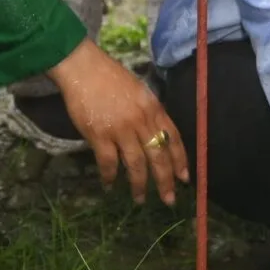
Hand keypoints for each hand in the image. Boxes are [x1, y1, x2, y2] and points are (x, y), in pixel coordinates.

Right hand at [49, 38, 185, 206]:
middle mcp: (142, 121)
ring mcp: (121, 129)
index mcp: (154, 109)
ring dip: (139, 185)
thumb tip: (156, 136)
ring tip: (140, 199)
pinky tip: (110, 185)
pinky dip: (110, 176)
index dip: (180, 161)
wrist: (84, 69)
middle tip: (169, 200)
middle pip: (159, 156)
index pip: (173, 139)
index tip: (184, 179)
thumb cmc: (111, 78)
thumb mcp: (140, 92)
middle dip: (165, 181)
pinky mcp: (100, 135)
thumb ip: (149, 113)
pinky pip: (109, 162)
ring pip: (136, 164)